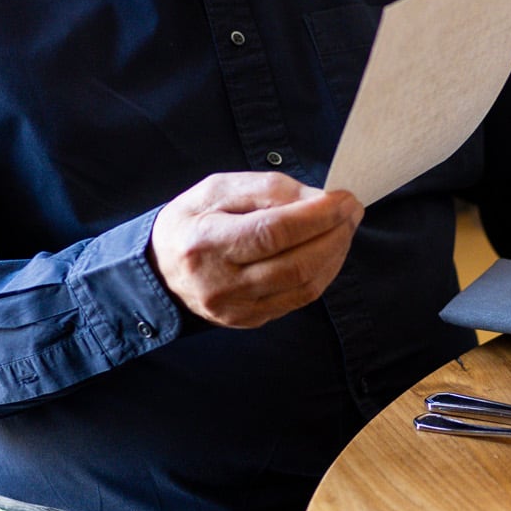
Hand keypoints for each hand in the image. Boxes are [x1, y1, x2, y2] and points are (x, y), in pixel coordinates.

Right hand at [151, 171, 360, 328]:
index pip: (272, 233)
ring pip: (304, 286)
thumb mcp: (217, 190)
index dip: (316, 216)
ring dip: (336, 254)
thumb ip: (267, 189)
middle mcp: (220, 283)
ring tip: (345, 227)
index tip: (343, 198)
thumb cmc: (191, 222)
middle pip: (295, 264)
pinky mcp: (250, 320)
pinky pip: (300, 299)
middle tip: (352, 209)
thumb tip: (317, 199)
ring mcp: (236, 308)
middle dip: (335, 234)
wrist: (158, 270)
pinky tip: (330, 250)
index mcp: (206, 243)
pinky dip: (324, 272)